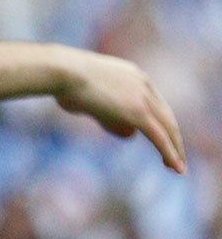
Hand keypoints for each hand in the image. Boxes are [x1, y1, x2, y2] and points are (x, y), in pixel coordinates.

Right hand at [51, 47, 186, 171]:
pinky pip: (159, 137)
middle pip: (166, 115)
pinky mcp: (138, 112)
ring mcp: (142, 97)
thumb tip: (108, 128)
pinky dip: (170, 153)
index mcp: (133, 75)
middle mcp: (143, 84)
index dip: (159, 121)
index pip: (154, 101)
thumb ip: (102, 112)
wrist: (62, 70)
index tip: (159, 136)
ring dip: (175, 149)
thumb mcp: (86, 97)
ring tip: (177, 168)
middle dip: (172, 137)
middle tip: (175, 155)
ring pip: (167, 128)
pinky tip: (175, 167)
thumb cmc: (62, 81)